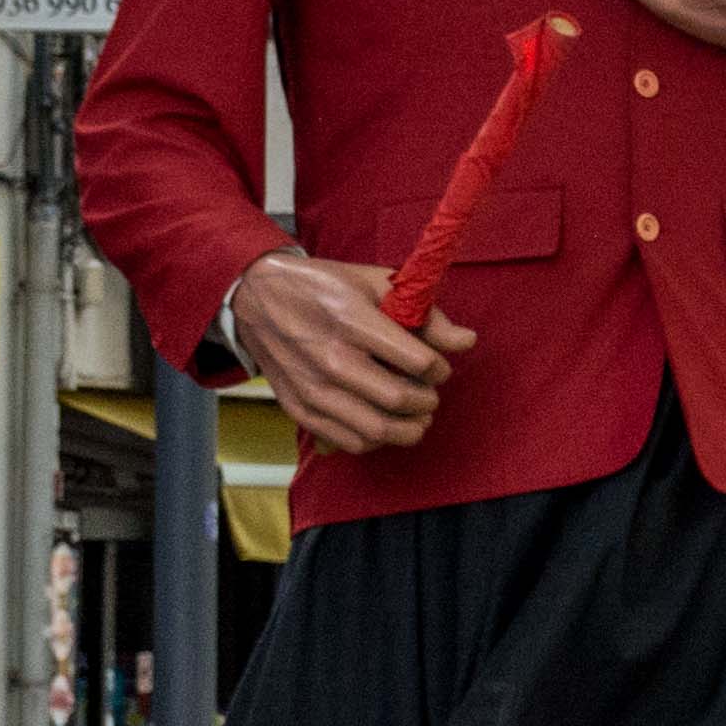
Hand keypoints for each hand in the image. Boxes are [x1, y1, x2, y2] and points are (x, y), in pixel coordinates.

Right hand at [228, 246, 469, 458]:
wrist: (258, 298)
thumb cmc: (324, 288)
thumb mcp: (375, 284)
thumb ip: (425, 316)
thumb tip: (467, 342)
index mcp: (352, 320)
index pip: (416, 361)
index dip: (438, 369)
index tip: (437, 367)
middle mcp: (330, 358)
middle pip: (399, 399)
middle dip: (427, 401)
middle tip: (430, 395)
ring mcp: (312, 387)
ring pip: (376, 430)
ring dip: (409, 429)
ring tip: (417, 417)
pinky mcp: (299, 408)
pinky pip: (349, 441)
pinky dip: (377, 440)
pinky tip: (385, 423)